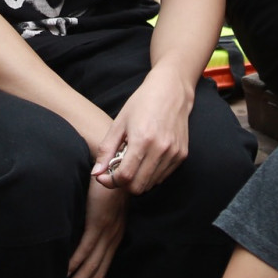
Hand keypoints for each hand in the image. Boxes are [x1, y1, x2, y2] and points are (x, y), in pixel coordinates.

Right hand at [59, 179, 125, 277]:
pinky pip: (86, 248)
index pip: (100, 271)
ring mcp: (107, 231)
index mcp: (114, 237)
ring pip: (91, 267)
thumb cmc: (102, 183)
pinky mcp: (99, 222)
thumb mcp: (101, 208)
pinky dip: (74, 264)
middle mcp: (113, 238)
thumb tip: (75, 238)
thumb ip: (92, 225)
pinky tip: (63, 273)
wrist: (112, 160)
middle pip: (96, 275)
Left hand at [93, 67, 193, 194]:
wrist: (171, 91)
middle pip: (138, 187)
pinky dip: (151, 174)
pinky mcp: (182, 155)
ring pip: (151, 184)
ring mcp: (173, 153)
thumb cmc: (142, 103)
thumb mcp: (119, 123)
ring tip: (132, 162)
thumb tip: (96, 173)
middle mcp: (161, 149)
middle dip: (124, 183)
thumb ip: (106, 150)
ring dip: (138, 179)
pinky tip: (145, 159)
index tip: (104, 176)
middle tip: (117, 171)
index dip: (111, 181)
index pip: (125, 177)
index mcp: (142, 140)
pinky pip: (162, 177)